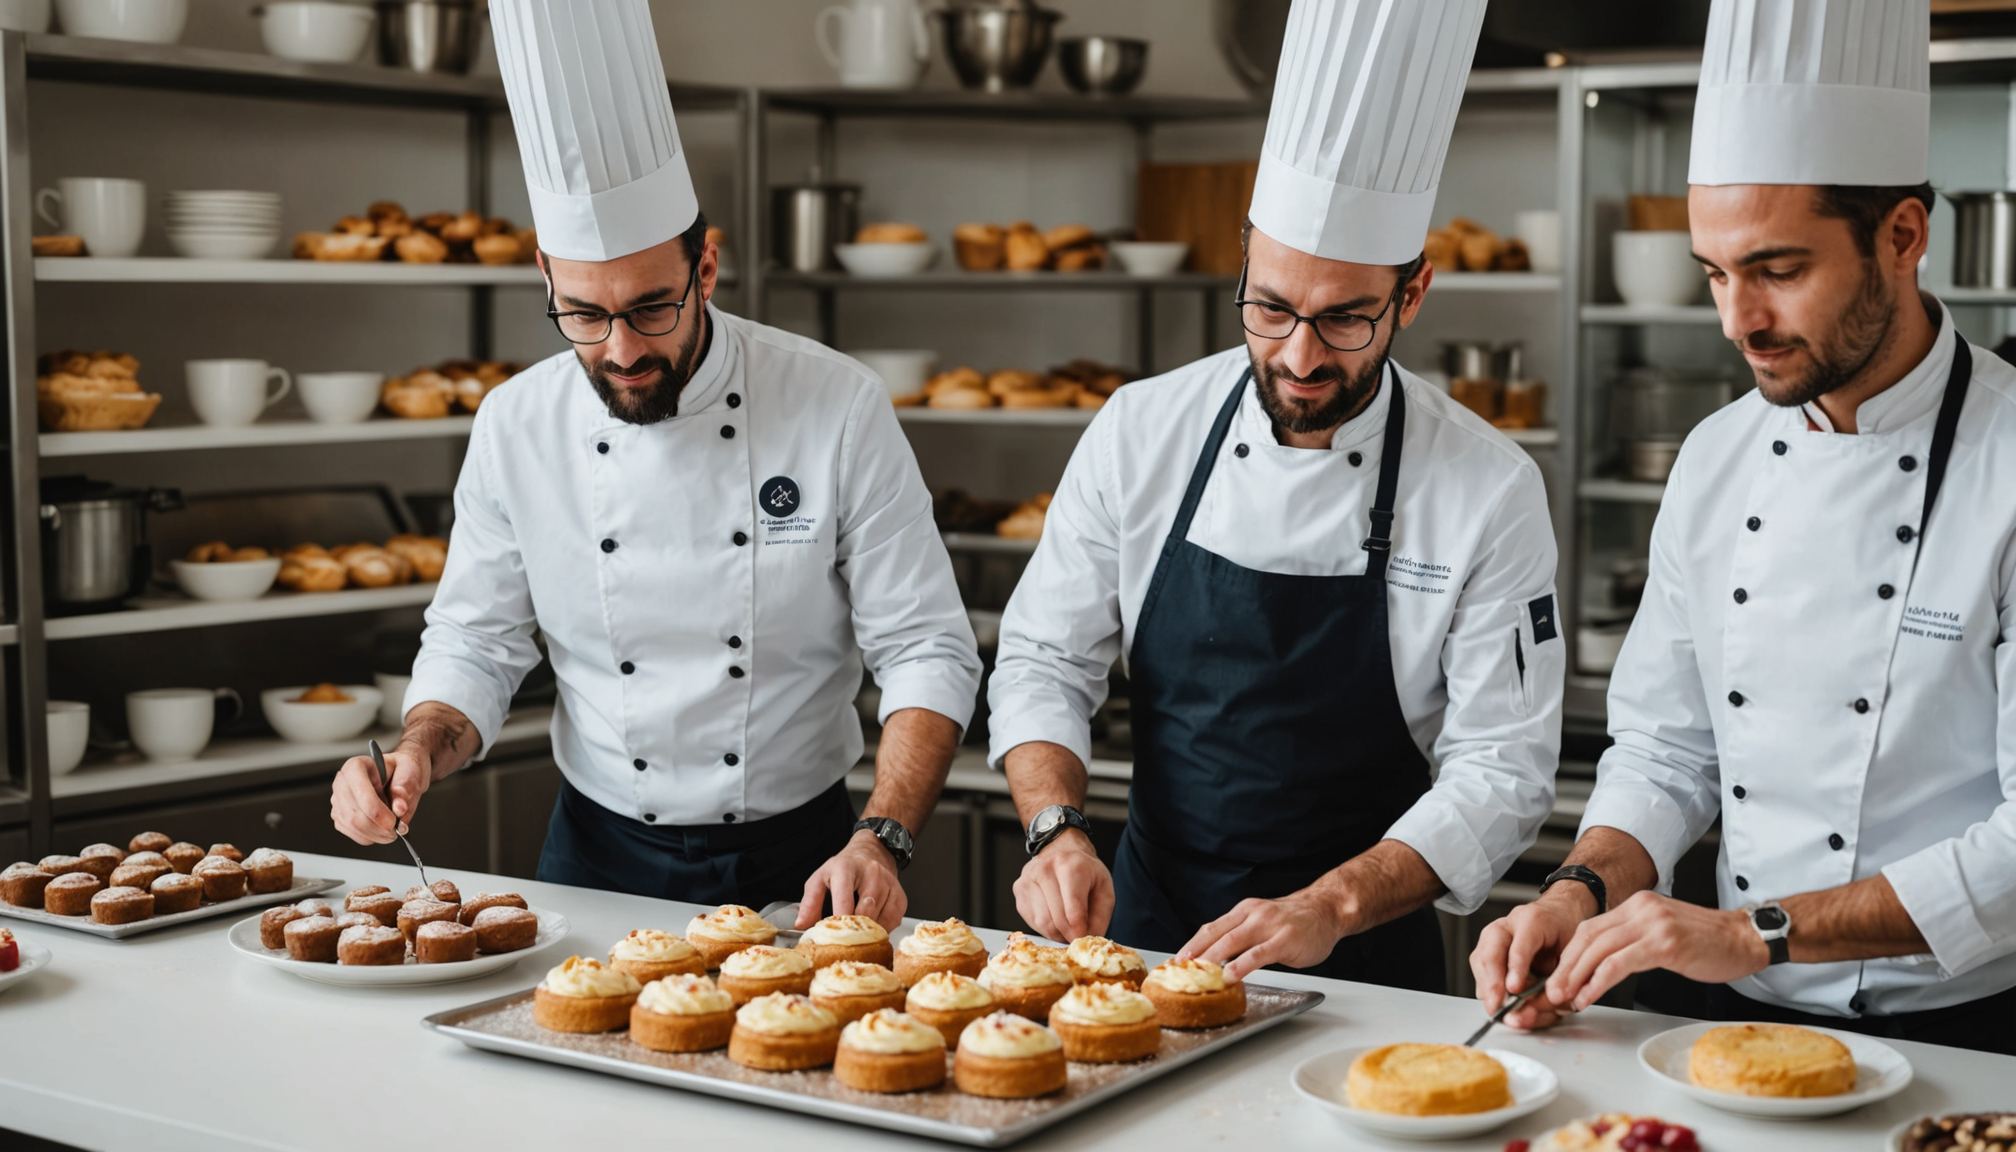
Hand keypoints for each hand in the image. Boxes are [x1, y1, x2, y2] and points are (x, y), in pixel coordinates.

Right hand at [329, 746, 430, 844]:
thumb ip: (405, 787)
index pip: (360, 792)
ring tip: (393, 831)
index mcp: (356, 766)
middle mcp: (342, 782)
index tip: (393, 822)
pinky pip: (351, 832)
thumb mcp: (410, 771)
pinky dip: (369, 837)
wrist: (397, 774)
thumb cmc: (400, 770)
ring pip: (351, 826)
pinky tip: (381, 831)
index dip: (377, 812)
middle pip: (353, 815)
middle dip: (378, 828)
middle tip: (397, 830)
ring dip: (375, 835)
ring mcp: (338, 799)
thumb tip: (399, 809)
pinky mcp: (340, 814)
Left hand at [797, 831, 906, 931]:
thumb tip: (802, 925)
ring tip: (858, 931)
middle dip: (853, 930)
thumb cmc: (845, 867)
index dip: (839, 921)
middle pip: (865, 913)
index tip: (833, 936)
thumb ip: (809, 902)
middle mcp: (871, 874)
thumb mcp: (821, 878)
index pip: (844, 899)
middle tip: (844, 939)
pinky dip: (882, 929)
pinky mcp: (900, 895)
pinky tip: (873, 924)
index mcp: (846, 869)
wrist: (873, 852)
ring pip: (880, 920)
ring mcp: (888, 884)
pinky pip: (893, 921)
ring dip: (868, 931)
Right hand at [1013, 831, 1113, 941]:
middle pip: (1056, 920)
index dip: (1080, 932)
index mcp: (1071, 867)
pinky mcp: (1018, 889)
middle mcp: (1045, 870)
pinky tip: (1054, 917)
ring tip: (1067, 925)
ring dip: (1057, 933)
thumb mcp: (1104, 889)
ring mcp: (1028, 879)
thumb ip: (1099, 917)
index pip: (1073, 912)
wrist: (1061, 848)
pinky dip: (1045, 927)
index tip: (1084, 938)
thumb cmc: (1085, 870)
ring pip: (1042, 923)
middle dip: (1069, 935)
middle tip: (1077, 935)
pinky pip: (1031, 921)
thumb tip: (1086, 940)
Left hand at [1181, 889, 1344, 982]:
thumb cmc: (1293, 921)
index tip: (1174, 962)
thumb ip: (1241, 936)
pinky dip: (1241, 965)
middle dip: (1194, 954)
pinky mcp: (1284, 940)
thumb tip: (1216, 958)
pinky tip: (1230, 976)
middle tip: (1177, 971)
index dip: (1190, 946)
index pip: (1210, 929)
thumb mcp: (1261, 921)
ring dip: (1212, 958)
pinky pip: (1258, 954)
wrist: (1326, 910)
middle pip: (1215, 934)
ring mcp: (1268, 925)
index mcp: (1243, 911)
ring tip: (1197, 974)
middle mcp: (1252, 914)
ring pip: (1232, 941)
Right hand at [1469, 886, 1593, 1029]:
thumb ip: (1562, 977)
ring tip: (1502, 1010)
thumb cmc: (1567, 935)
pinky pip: (1481, 973)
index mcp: (1533, 921)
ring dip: (1489, 990)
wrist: (1558, 920)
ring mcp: (1493, 938)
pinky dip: (1489, 992)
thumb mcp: (1573, 954)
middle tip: (1498, 1005)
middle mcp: (1507, 927)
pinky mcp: (1486, 952)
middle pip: (1490, 954)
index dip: (1517, 967)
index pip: (1520, 945)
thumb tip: (1553, 1002)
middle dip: (1493, 984)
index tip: (1514, 988)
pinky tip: (1502, 1004)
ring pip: (1481, 964)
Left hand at [1547, 891, 1769, 1012]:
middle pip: (1588, 937)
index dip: (1570, 955)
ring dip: (1576, 976)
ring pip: (1598, 949)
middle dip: (1565, 967)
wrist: (1747, 938)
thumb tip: (1602, 965)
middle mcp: (1641, 909)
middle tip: (1552, 991)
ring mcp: (1652, 924)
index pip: (1591, 928)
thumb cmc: (1709, 942)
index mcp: (1638, 905)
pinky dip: (1598, 981)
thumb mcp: (1664, 933)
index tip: (1558, 977)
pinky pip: (1619, 963)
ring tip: (1565, 998)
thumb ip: (1634, 941)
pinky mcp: (1664, 944)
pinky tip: (1590, 995)